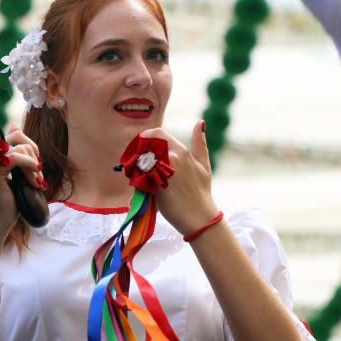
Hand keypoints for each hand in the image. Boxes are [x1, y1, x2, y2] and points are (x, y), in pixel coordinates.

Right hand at [0, 125, 43, 234]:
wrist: (4, 219)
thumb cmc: (14, 197)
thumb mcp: (23, 170)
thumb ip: (21, 152)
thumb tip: (14, 126)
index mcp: (0, 153)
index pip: (16, 134)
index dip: (32, 145)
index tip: (37, 165)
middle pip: (18, 137)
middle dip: (34, 155)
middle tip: (39, 177)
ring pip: (20, 148)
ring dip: (34, 165)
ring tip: (36, 182)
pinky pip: (13, 158)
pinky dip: (29, 165)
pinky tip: (34, 180)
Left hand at [140, 122, 217, 236]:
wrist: (199, 218)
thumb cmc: (202, 192)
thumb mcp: (204, 164)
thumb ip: (200, 142)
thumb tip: (200, 122)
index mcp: (180, 150)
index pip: (157, 133)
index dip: (147, 136)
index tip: (144, 146)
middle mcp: (169, 158)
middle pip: (145, 147)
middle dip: (140, 152)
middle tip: (139, 162)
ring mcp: (160, 172)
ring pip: (140, 161)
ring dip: (137, 166)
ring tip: (140, 175)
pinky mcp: (152, 186)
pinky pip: (138, 178)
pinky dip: (136, 180)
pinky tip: (140, 187)